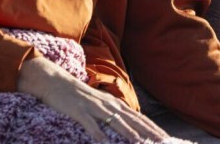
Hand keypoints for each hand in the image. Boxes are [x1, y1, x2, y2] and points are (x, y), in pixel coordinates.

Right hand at [17, 56, 168, 141]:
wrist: (55, 81)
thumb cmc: (77, 95)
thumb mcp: (99, 103)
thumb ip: (112, 113)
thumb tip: (127, 124)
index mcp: (113, 103)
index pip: (137, 116)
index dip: (151, 127)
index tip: (164, 137)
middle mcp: (107, 104)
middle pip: (132, 119)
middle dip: (147, 131)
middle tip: (161, 141)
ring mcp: (94, 107)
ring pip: (115, 121)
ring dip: (128, 132)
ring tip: (140, 142)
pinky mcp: (79, 111)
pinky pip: (91, 124)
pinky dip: (99, 133)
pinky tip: (105, 142)